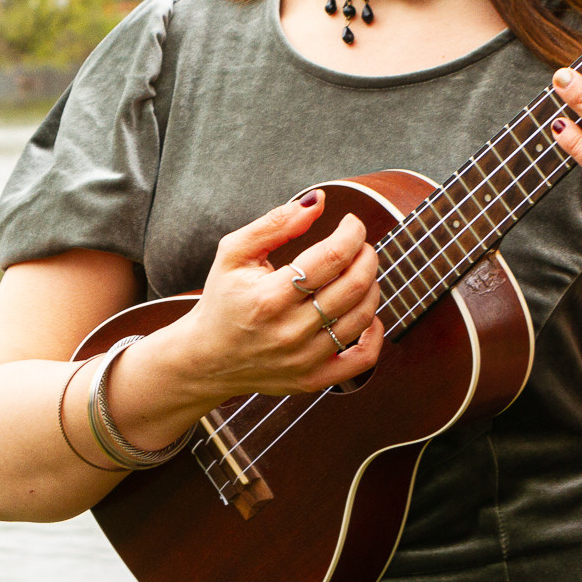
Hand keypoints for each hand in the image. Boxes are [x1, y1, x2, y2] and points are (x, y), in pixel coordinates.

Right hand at [160, 190, 384, 405]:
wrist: (206, 358)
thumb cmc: (221, 300)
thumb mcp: (234, 253)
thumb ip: (276, 223)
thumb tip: (317, 202)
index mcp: (268, 296)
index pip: (331, 257)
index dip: (352, 233)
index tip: (351, 223)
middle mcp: (289, 331)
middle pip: (353, 286)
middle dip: (366, 256)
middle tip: (360, 246)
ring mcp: (303, 359)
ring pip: (362, 317)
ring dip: (370, 286)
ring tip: (359, 273)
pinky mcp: (313, 379)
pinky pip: (362, 360)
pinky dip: (375, 334)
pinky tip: (367, 314)